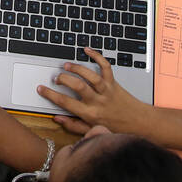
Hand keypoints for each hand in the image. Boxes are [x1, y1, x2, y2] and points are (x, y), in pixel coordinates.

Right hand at [37, 47, 152, 135]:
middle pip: (78, 87)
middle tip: (56, 77)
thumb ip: (74, 126)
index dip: (51, 95)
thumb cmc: (117, 128)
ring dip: (77, 68)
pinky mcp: (114, 83)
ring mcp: (106, 91)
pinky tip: (87, 50)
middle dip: (64, 79)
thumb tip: (57, 119)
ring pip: (91, 76)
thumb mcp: (93, 131)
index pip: (66, 104)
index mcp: (91, 114)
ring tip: (66, 65)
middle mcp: (98, 101)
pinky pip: (106, 67)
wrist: (140, 124)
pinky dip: (97, 56)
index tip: (41, 88)